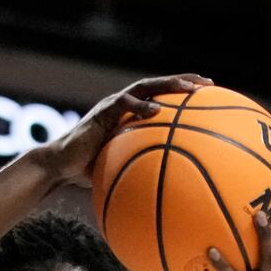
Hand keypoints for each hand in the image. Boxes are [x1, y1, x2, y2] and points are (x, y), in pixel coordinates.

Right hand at [35, 73, 213, 184]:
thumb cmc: (89, 170)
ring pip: (145, 87)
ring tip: (188, 90)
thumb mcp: (121, 167)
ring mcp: (112, 105)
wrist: (61, 166)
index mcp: (130, 113)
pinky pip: (124, 105)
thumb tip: (169, 189)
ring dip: (168, 85)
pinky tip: (158, 110)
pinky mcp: (102, 112)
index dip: (184, 93)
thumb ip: (142, 168)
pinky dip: (141, 106)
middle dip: (184, 81)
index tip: (209, 95)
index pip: (161, 96)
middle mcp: (123, 104)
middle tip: (208, 84)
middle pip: (158, 85)